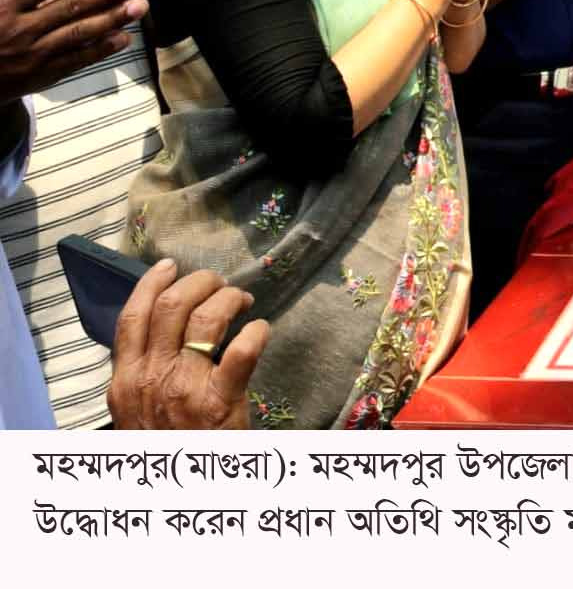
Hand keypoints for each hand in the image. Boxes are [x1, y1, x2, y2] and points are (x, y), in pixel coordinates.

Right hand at [0, 0, 151, 100]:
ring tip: (141, 4)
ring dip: (112, 18)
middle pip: (69, 6)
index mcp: (3, 3)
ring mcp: (31, 54)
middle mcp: (19, 28)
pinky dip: (101, 49)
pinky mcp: (41, 75)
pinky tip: (124, 37)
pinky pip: (75, 60)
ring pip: (78, 33)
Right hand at [108, 259, 270, 429]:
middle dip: (199, 283)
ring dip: (228, 300)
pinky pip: (241, 352)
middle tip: (220, 284)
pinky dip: (255, 332)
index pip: (133, 317)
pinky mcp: (220, 402)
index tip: (170, 266)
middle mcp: (150, 379)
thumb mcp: (138, 410)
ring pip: (205, 320)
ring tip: (242, 301)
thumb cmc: (166, 445)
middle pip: (171, 307)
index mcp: (126, 380)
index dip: (151, 284)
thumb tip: (166, 329)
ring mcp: (184, 389)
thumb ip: (145, 372)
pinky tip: (261, 328)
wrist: (182, 492)